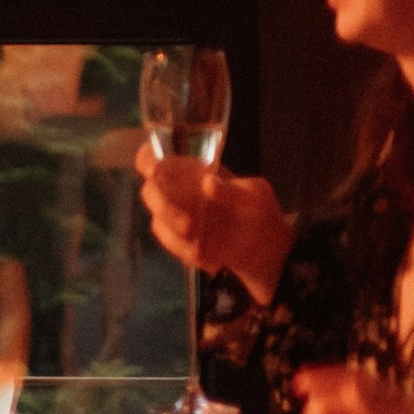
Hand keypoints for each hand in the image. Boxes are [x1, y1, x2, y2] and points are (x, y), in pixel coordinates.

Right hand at [135, 142, 293, 304]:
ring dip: (174, 232)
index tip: (156, 171)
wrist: (265, 248)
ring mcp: (176, 219)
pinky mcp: (180, 243)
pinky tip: (211, 255)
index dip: (148, 160)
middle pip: (150, 191)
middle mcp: (177, 192)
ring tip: (198, 237)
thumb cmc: (259, 210)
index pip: (154, 158)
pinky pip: (172, 245)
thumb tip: (207, 184)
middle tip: (188, 223)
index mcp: (191, 171)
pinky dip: (187, 250)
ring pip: (158, 222)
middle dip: (162, 205)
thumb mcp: (256, 194)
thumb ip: (233, 190)